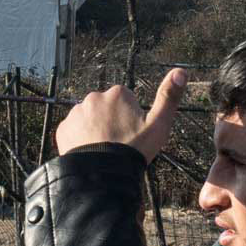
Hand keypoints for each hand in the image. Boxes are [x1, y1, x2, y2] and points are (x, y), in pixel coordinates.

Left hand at [56, 68, 185, 163]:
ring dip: (95, 130)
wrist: (103, 174)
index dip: (131, 119)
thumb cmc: (133, 150)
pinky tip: (90, 153)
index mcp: (118, 93)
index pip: (126, 102)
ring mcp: (76, 112)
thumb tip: (181, 71)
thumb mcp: (158, 125)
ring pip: (89, 119)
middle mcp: (94, 97)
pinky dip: (80, 140)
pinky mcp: (64, 128)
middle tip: (118, 143)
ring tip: (104, 150)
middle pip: (106, 109)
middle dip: (111, 122)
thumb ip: (169, 97)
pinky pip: (74, 131)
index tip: (132, 134)